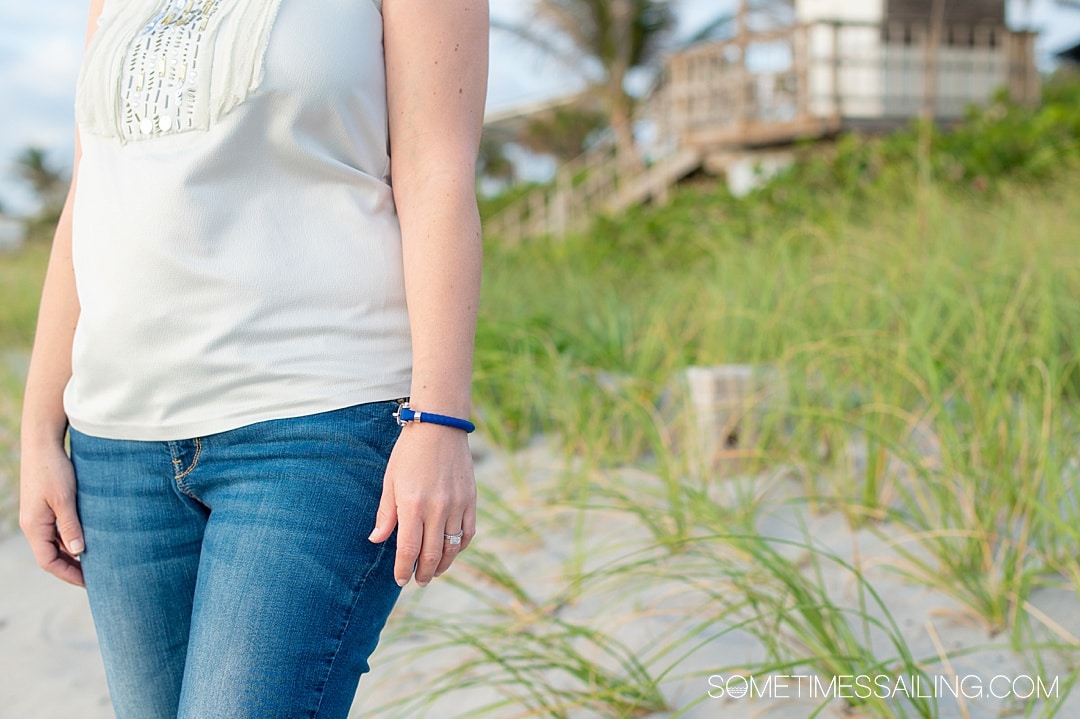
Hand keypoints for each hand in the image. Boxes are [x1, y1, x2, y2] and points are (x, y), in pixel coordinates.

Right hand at [19, 441, 85, 586]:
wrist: (43, 444)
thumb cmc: (54, 469)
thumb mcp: (64, 499)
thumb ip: (71, 526)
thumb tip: (79, 552)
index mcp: (34, 527)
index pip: (48, 562)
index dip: (68, 574)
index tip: (90, 583)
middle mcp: (34, 525)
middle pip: (51, 556)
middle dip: (73, 568)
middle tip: (98, 577)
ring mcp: (39, 517)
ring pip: (56, 544)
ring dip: (74, 553)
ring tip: (98, 562)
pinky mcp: (46, 508)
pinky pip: (59, 531)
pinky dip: (73, 538)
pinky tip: (91, 540)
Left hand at [368, 423, 475, 586]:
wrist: (439, 427)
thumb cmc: (409, 453)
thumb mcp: (390, 481)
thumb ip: (386, 514)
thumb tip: (376, 540)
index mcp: (412, 505)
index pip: (408, 550)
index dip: (403, 570)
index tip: (400, 580)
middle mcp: (437, 509)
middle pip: (432, 555)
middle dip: (423, 574)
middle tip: (418, 581)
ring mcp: (457, 505)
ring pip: (452, 548)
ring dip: (442, 565)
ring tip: (434, 572)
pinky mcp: (471, 500)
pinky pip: (468, 533)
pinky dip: (459, 547)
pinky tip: (450, 551)